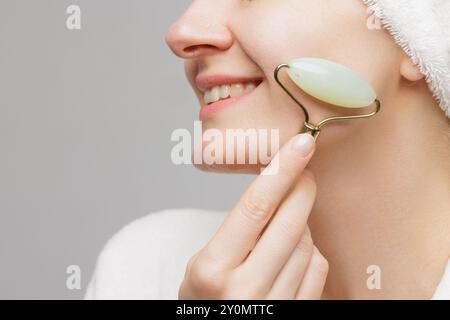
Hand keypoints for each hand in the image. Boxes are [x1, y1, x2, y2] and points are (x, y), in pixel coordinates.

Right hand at [178, 133, 327, 299]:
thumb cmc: (207, 297)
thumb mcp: (205, 262)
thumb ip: (239, 232)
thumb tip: (282, 190)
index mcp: (212, 270)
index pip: (254, 208)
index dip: (281, 171)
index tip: (302, 144)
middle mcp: (244, 290)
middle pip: (289, 224)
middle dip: (302, 189)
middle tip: (304, 172)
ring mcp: (273, 306)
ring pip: (307, 245)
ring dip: (302, 225)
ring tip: (287, 225)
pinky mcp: (295, 314)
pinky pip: (318, 270)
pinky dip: (311, 251)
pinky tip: (295, 251)